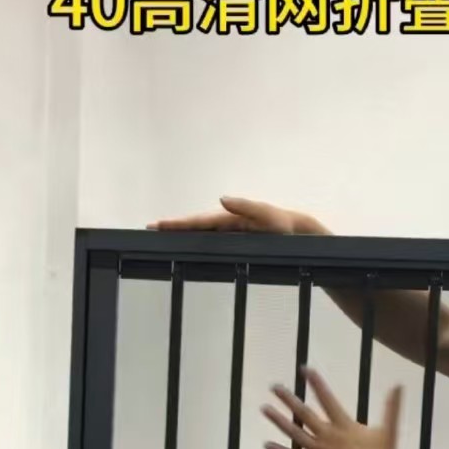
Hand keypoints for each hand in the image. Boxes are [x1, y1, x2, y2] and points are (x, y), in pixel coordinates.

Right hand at [147, 196, 328, 235]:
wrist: (299, 234)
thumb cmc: (285, 225)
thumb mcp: (268, 215)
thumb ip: (246, 207)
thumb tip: (221, 199)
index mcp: (231, 216)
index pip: (199, 221)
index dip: (178, 223)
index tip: (159, 225)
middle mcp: (227, 223)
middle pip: (195, 226)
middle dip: (172, 227)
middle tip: (148, 230)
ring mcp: (231, 233)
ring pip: (201, 234)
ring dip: (181, 235)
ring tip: (159, 238)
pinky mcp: (236, 242)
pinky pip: (211, 242)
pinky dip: (196, 243)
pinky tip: (186, 249)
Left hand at [262, 368, 402, 448]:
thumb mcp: (388, 429)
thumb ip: (391, 406)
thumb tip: (399, 385)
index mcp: (343, 424)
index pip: (326, 398)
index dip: (315, 383)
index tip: (304, 370)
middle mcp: (327, 435)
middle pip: (304, 413)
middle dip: (288, 399)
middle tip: (274, 387)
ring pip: (294, 433)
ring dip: (279, 420)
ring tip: (265, 409)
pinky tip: (267, 445)